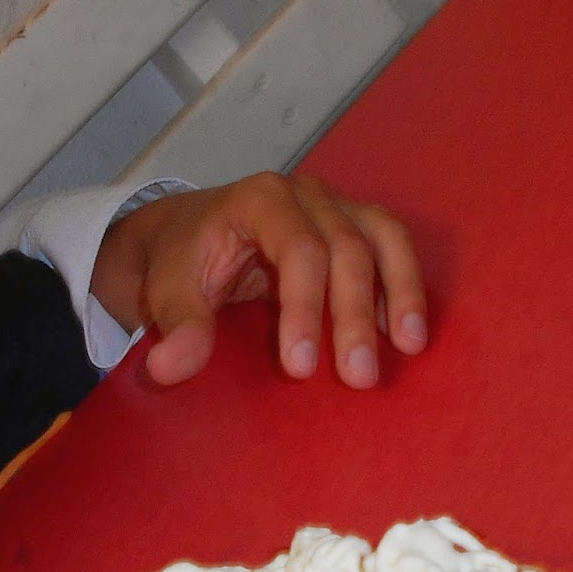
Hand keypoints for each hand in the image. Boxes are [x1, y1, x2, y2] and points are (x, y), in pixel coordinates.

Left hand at [91, 173, 427, 387]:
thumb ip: (176, 327)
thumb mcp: (164, 291)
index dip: (304, 309)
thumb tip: (168, 370)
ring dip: (399, 294)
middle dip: (353, 316)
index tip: (300, 367)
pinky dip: (403, 284)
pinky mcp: (350, 222)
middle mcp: (304, 194)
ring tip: (408, 348)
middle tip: (357, 377)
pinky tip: (405, 332)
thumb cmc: (177, 259)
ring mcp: (333, 204)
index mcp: (259, 200)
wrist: (182, 232)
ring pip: (381, 240)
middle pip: (345, 249)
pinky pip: (389, 245)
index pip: (297, 250)